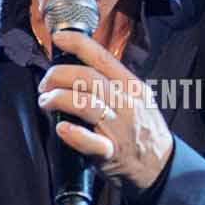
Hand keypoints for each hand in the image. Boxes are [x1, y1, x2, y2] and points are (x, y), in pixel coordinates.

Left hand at [37, 28, 172, 194]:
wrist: (160, 166)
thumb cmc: (143, 130)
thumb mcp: (138, 98)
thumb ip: (113, 83)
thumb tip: (79, 66)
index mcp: (131, 87)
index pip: (103, 58)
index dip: (78, 44)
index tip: (58, 38)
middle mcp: (126, 104)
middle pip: (88, 78)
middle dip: (58, 76)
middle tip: (44, 84)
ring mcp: (118, 129)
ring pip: (85, 104)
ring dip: (58, 99)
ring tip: (45, 101)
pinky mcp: (110, 153)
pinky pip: (90, 142)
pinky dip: (73, 134)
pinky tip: (62, 129)